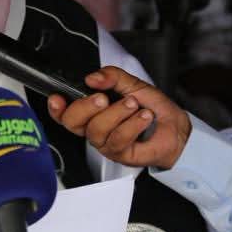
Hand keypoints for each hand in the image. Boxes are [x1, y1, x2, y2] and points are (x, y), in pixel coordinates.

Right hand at [47, 67, 191, 169]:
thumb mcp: (132, 84)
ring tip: (134, 105)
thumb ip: (112, 77)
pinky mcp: (120, 154)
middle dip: (86, 106)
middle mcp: (94, 128)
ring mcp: (105, 143)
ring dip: (117, 113)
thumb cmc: (152, 108)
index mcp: (92, 111)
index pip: (64, 113)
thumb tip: (92, 78)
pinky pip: (117, 139)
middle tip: (104, 98)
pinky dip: (132, 124)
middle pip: (73, 122)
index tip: (58, 98)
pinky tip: (143, 117)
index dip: (56, 108)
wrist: (175, 128)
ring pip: (97, 130)